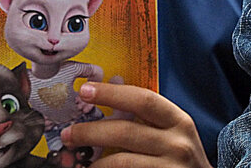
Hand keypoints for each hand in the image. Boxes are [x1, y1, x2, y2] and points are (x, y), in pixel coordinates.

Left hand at [61, 83, 210, 167]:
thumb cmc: (182, 159)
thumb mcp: (174, 134)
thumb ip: (150, 120)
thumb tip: (109, 99)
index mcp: (179, 121)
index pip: (143, 100)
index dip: (112, 93)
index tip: (86, 91)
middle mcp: (176, 143)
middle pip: (126, 132)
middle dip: (91, 131)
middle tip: (69, 133)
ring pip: (120, 162)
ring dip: (92, 162)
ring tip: (76, 162)